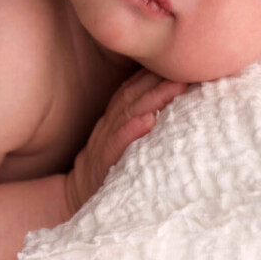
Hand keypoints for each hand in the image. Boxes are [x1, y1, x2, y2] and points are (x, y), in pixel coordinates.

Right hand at [65, 69, 188, 216]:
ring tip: (176, 87)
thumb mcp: (117, 142)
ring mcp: (103, 143)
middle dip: (160, 80)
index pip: (132, 88)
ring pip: (128, 114)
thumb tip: (171, 109)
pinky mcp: (102, 165)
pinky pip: (116, 144)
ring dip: (153, 98)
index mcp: (113, 119)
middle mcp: (108, 125)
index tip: (179, 60)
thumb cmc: (105, 170)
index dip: (153, 72)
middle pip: (133, 96)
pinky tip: (148, 121)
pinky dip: (132, 130)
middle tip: (187, 70)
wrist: (73, 199)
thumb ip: (135, 122)